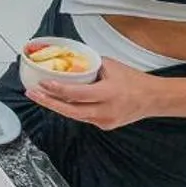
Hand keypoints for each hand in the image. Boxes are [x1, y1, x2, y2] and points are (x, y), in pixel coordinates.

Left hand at [25, 57, 161, 129]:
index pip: (77, 94)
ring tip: (40, 96)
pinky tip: (59, 101)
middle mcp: (106, 110)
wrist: (153, 99)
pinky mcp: (104, 126)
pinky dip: (71, 108)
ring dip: (56, 106)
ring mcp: (105, 121)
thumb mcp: (112, 66)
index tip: (43, 83)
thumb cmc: (134, 80)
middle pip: (70, 110)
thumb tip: (69, 60)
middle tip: (32, 93)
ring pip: (74, 115)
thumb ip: (90, 65)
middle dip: (48, 102)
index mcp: (109, 93)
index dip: (58, 89)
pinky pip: (83, 117)